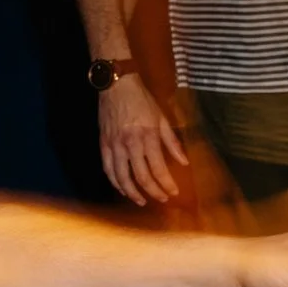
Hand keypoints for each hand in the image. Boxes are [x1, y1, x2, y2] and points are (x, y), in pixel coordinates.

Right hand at [97, 75, 188, 205]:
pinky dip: (115, 182)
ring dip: (132, 193)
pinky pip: (108, 169)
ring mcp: (115, 145)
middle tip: (162, 199)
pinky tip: (123, 188)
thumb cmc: (142, 100)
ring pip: (122, 178)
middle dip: (153, 192)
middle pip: (141, 177)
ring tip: (141, 201)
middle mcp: (130, 144)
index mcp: (147, 136)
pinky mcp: (103, 144)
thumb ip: (172, 142)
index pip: (158, 168)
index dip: (167, 184)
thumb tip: (184, 162)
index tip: (173, 192)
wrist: (116, 85)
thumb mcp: (161, 118)